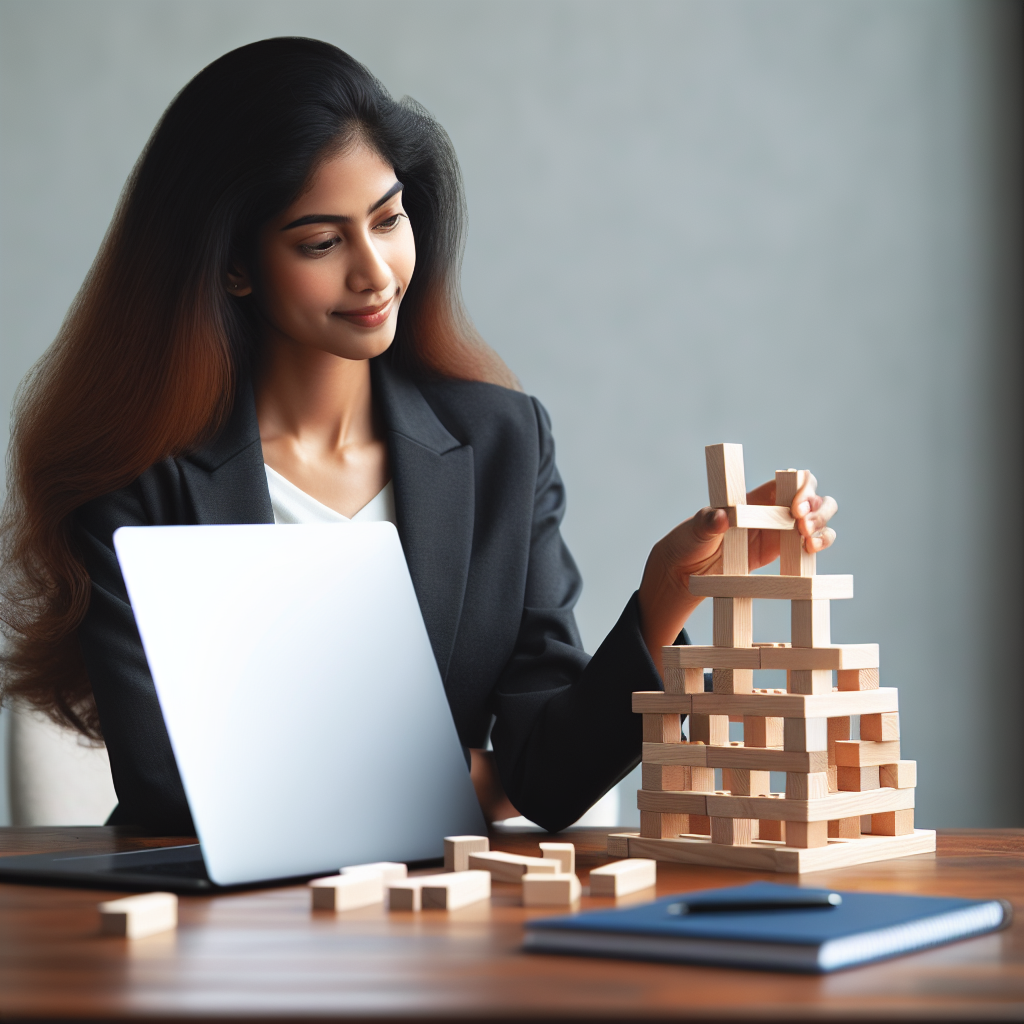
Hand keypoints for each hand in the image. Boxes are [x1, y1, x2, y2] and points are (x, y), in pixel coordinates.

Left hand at [637, 473, 837, 670]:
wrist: (686, 572)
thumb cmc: (689, 542)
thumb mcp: (694, 529)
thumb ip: (708, 521)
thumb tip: (721, 516)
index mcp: (754, 497)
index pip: (790, 481)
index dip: (801, 488)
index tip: (795, 507)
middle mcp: (772, 511)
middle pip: (813, 498)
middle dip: (817, 507)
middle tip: (803, 524)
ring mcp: (780, 532)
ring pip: (817, 519)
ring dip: (822, 525)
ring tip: (809, 541)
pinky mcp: (782, 553)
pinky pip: (812, 544)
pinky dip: (820, 543)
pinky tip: (812, 549)